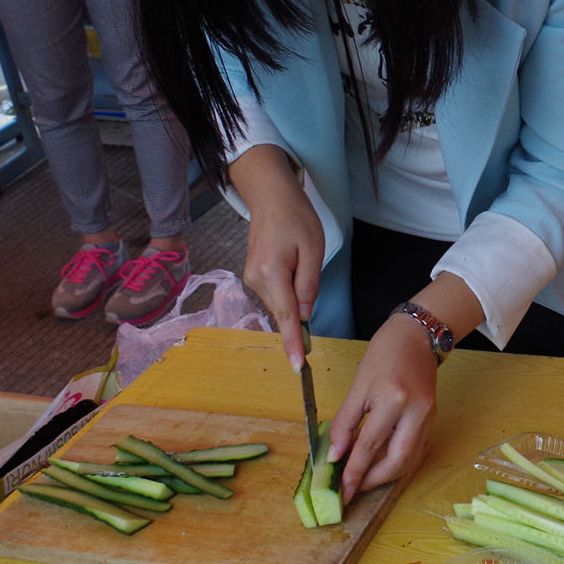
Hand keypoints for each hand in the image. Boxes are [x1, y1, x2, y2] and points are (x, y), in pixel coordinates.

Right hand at [232, 144, 323, 370]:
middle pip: (284, 310)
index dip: (293, 343)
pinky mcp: (253, 275)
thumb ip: (309, 286)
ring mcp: (251, 278)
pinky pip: (276, 293)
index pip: (285, 317)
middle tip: (308, 269)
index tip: (297, 367)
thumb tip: (304, 316)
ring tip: (300, 257)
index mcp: (271, 274)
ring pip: (281, 302)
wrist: (270, 195)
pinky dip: (288, 290)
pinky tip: (293, 264)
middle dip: (300, 310)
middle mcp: (255, 281)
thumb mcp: (313, 249)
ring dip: (295, 295)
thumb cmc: (296, 218)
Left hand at [327, 316, 437, 500]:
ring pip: (409, 460)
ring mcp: (428, 417)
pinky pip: (415, 450)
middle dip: (374, 480)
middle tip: (353, 490)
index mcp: (393, 400)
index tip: (342, 490)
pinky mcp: (432, 419)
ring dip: (386, 475)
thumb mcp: (358, 385)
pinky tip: (381, 464)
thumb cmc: (384, 353)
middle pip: (397, 461)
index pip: (370, 445)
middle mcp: (415, 412)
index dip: (354, 471)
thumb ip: (345, 422)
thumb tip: (335, 455)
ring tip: (364, 480)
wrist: (417, 335)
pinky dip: (397, 462)